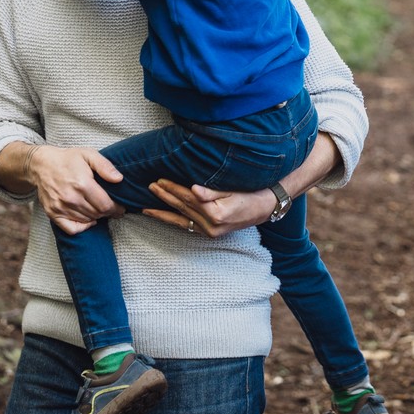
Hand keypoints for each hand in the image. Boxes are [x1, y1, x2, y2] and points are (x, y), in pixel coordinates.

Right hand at [31, 146, 125, 235]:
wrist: (41, 164)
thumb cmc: (68, 159)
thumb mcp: (88, 154)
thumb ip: (105, 166)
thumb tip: (119, 179)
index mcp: (82, 184)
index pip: (105, 205)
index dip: (116, 208)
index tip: (121, 207)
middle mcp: (71, 198)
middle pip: (97, 214)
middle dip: (108, 212)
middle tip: (112, 207)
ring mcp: (60, 207)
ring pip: (87, 220)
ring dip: (96, 217)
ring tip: (100, 209)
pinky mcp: (53, 213)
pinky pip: (71, 229)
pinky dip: (82, 228)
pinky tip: (88, 221)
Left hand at [143, 180, 274, 237]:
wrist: (266, 208)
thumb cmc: (252, 193)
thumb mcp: (234, 190)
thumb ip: (212, 191)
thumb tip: (193, 189)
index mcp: (217, 213)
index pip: (189, 198)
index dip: (173, 188)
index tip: (160, 180)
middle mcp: (212, 225)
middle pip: (183, 207)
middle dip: (165, 197)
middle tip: (150, 186)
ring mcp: (210, 232)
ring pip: (181, 219)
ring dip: (163, 211)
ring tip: (147, 205)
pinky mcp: (209, 233)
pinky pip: (186, 227)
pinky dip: (171, 221)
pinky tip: (161, 216)